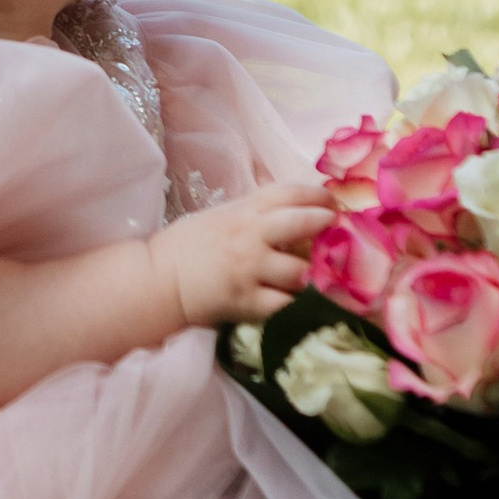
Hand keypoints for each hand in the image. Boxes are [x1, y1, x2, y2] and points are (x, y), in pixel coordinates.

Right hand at [154, 184, 332, 331]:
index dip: (318, 195)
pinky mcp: (246, 301)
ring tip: (318, 276)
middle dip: (326, 225)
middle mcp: (250, 235)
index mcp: (243, 211)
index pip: (289, 193)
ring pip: (299, 271)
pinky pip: (284, 304)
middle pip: (302, 223)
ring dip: (313, 275)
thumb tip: (296, 214)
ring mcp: (249, 268)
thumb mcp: (222, 216)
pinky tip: (299, 303)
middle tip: (339, 232)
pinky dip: (295, 304)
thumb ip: (255, 213)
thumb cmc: (188, 246)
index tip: (334, 202)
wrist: (158, 280)